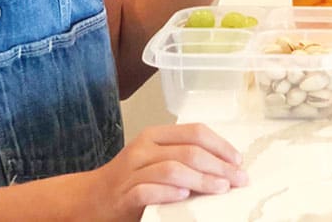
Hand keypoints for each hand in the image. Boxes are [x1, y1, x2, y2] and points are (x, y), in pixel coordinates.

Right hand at [94, 123, 247, 218]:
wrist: (92, 199)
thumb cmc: (130, 180)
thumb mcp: (155, 160)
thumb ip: (182, 157)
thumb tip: (225, 166)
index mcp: (155, 136)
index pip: (195, 132)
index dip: (221, 145)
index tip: (238, 161)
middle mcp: (143, 149)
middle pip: (188, 151)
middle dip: (219, 165)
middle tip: (238, 180)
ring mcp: (132, 171)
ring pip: (172, 169)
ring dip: (201, 179)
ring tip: (220, 188)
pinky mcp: (123, 195)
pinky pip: (148, 190)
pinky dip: (168, 192)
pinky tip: (184, 195)